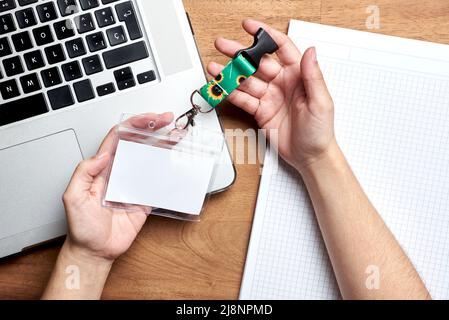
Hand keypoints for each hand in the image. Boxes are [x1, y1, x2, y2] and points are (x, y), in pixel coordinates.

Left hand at [62, 112, 173, 261]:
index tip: (148, 119)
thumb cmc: (81, 227)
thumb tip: (103, 155)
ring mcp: (133, 185)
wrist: (95, 251)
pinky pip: (159, 182)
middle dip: (153, 128)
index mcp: (103, 168)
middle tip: (168, 120)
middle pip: (138, 143)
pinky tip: (178, 164)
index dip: (134, 124)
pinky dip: (170, 172)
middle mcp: (120, 172)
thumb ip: (84, 173)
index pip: (119, 138)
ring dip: (164, 146)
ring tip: (177, 136)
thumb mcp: (73, 197)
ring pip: (151, 159)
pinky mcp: (145, 200)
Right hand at [208, 20, 335, 172]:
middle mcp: (283, 83)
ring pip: (247, 81)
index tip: (250, 27)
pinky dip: (231, 94)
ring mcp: (270, 97)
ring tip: (215, 68)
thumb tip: (310, 51)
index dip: (265, 35)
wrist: (310, 156)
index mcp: (298, 76)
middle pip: (257, 63)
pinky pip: (244, 100)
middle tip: (223, 45)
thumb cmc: (320, 131)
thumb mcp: (321, 102)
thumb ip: (313, 76)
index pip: (281, 48)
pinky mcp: (261, 111)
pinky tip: (221, 88)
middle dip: (239, 53)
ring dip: (230, 74)